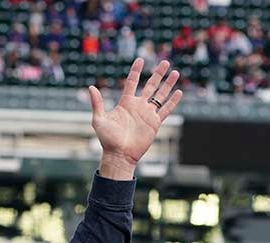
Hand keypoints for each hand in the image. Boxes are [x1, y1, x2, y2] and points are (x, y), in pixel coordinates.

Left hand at [89, 58, 181, 179]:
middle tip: (165, 62)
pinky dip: (172, 101)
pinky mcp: (155, 123)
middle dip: (158, 74)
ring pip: (161, 95)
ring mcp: (147, 114)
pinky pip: (165, 110)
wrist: (119, 155)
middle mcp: (138, 106)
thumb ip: (97, 103)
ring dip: (168, 84)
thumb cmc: (107, 139)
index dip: (136, 71)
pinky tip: (179, 92)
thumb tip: (91, 87)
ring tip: (175, 72)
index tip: (140, 59)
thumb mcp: (99, 119)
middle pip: (150, 85)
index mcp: (125, 103)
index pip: (132, 82)